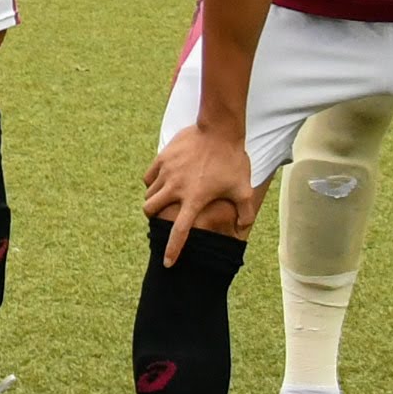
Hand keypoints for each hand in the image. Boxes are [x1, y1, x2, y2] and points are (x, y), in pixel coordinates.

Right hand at [142, 120, 258, 265]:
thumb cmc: (233, 161)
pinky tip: (161, 181)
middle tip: (161, 217)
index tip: (167, 262)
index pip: (179, 232)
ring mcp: (167, 172)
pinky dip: (152, 182)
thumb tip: (243, 230)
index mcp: (195, 200)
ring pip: (148, 193)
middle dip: (153, 218)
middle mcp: (176, 188)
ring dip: (154, 200)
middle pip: (151, 211)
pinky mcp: (162, 158)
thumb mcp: (244, 189)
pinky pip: (149, 176)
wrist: (219, 130)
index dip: (172, 250)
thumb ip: (244, 213)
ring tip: (163, 198)